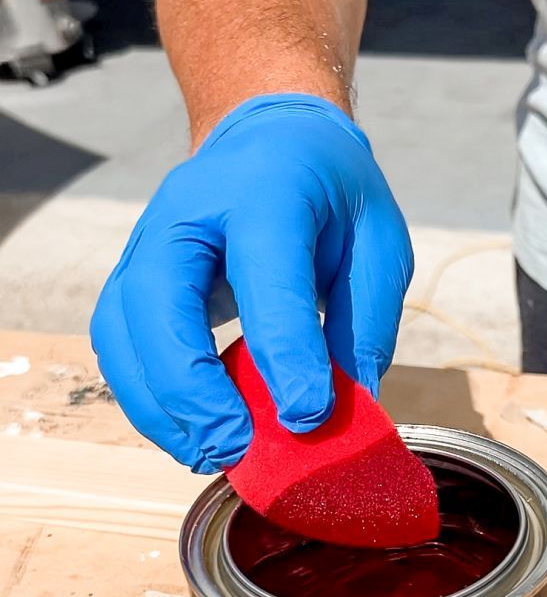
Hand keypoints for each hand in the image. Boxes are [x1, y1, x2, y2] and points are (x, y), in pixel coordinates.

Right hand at [90, 94, 412, 472]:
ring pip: (121, 330)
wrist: (271, 142)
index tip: (308, 417)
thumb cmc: (331, 192)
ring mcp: (147, 242)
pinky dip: (146, 397)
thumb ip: (365, 322)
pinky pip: (118, 344)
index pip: (265, 278)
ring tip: (210, 454)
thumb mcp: (378, 242)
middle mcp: (188, 211)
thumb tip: (346, 410)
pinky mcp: (132, 277)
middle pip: (158, 301)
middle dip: (192, 389)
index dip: (285, 355)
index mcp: (266, 191)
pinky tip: (189, 431)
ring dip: (158, 405)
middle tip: (237, 449)